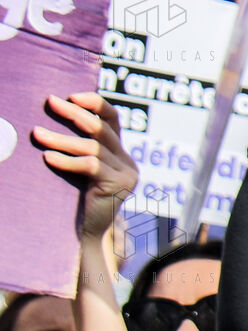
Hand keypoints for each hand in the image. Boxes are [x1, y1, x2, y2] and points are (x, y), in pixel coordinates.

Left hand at [32, 93, 136, 240]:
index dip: (94, 103)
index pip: (113, 119)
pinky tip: (48, 158)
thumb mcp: (77, 167)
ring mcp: (127, 175)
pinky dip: (67, 160)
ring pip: (93, 147)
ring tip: (36, 134)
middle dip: (74, 113)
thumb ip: (77, 146)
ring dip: (61, 139)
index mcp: (120, 153)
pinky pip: (91, 166)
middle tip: (49, 103)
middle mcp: (128, 162)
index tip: (70, 96)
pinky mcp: (119, 187)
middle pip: (102, 128)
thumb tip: (54, 111)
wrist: (83, 234)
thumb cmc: (73, 199)